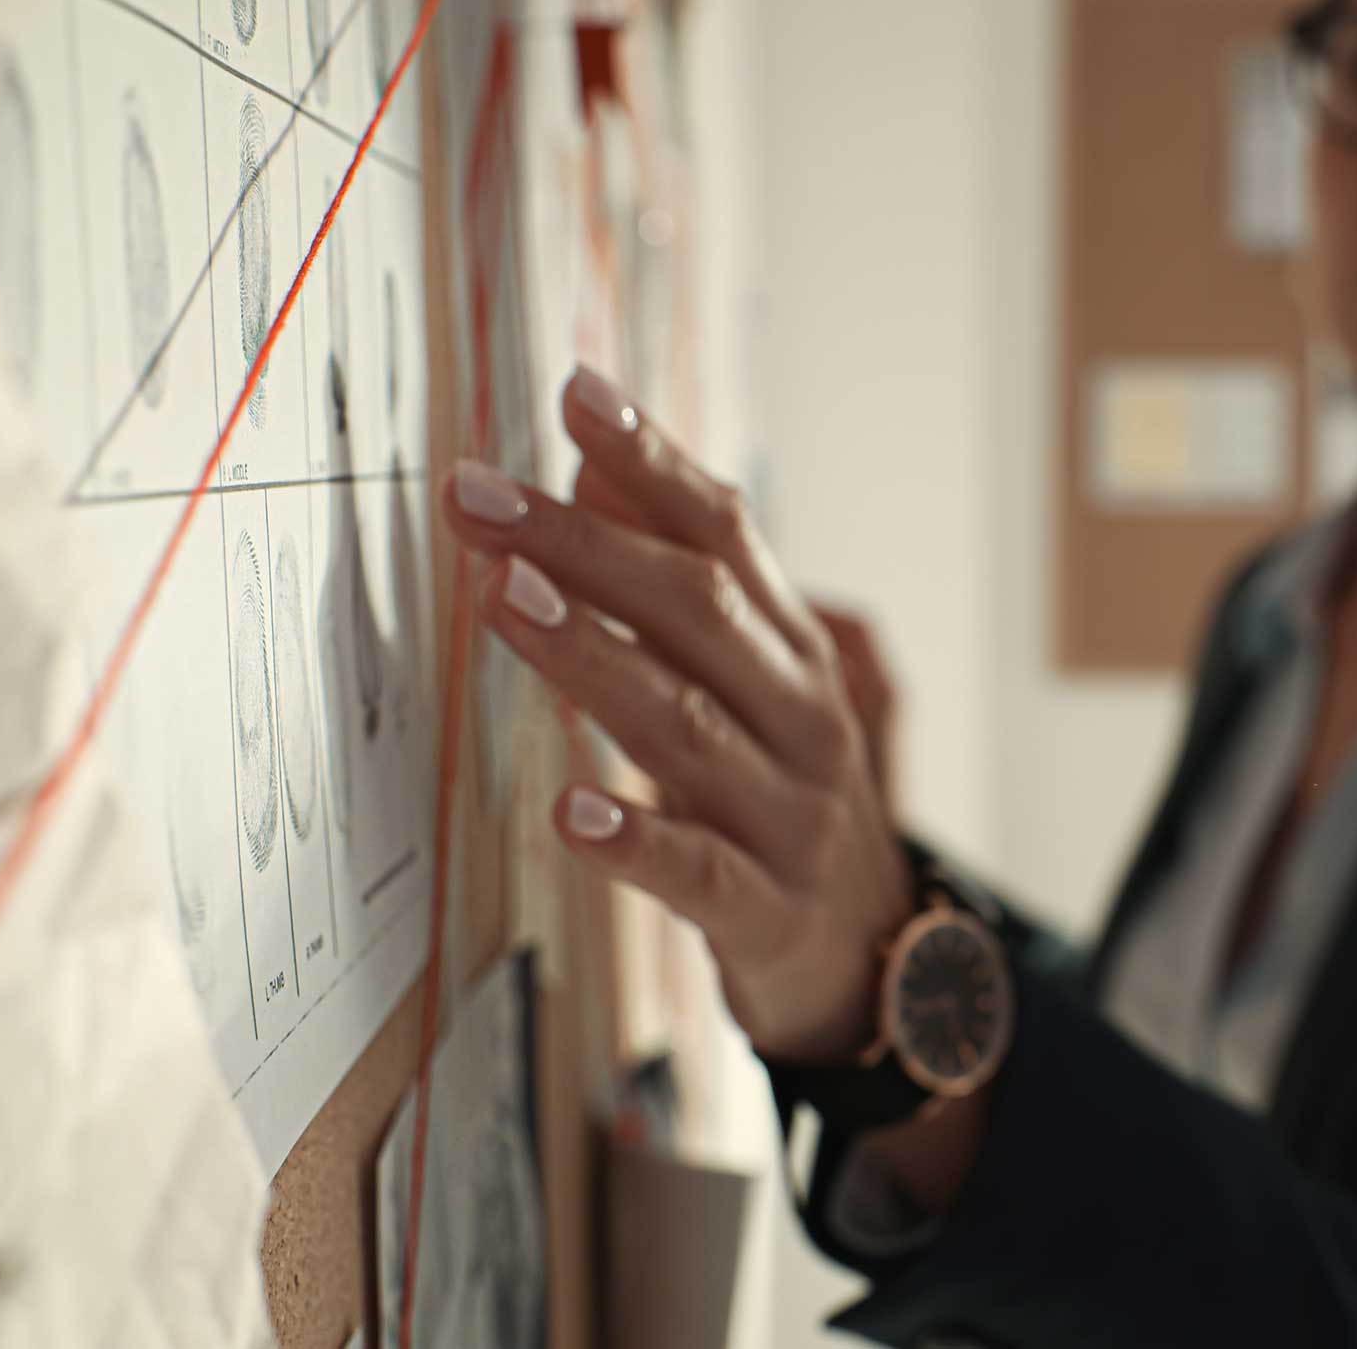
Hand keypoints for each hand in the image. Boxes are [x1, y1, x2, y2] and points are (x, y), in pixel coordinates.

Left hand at [440, 367, 914, 1066]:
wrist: (880, 964)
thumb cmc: (786, 802)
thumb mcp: (752, 685)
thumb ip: (681, 584)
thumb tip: (590, 465)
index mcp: (796, 651)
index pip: (726, 532)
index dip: (651, 459)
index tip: (574, 393)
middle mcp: (803, 717)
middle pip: (695, 609)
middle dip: (580, 543)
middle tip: (476, 496)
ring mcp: (790, 816)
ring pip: (685, 722)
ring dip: (588, 653)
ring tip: (502, 597)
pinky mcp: (766, 912)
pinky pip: (695, 872)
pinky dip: (634, 840)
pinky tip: (570, 811)